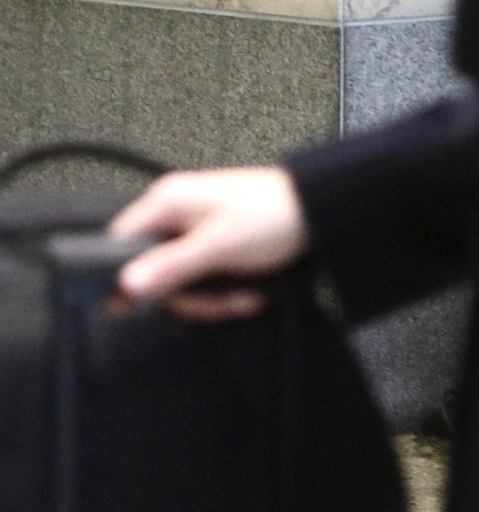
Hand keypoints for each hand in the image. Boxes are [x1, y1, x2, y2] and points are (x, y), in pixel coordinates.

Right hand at [110, 169, 310, 321]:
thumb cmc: (277, 215)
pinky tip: (251, 293)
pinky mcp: (218, 245)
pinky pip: (207, 278)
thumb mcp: (221, 245)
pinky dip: (228, 291)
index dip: (125, 279)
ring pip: (184, 281)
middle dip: (192, 296)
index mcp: (167, 202)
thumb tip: (127, 283)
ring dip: (216, 298)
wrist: (325, 211)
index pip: (120, 244)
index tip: (132, 308)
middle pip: (154, 272)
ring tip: (246, 297)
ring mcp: (198, 230)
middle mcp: (177, 213)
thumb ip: (173, 265)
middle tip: (222, 302)